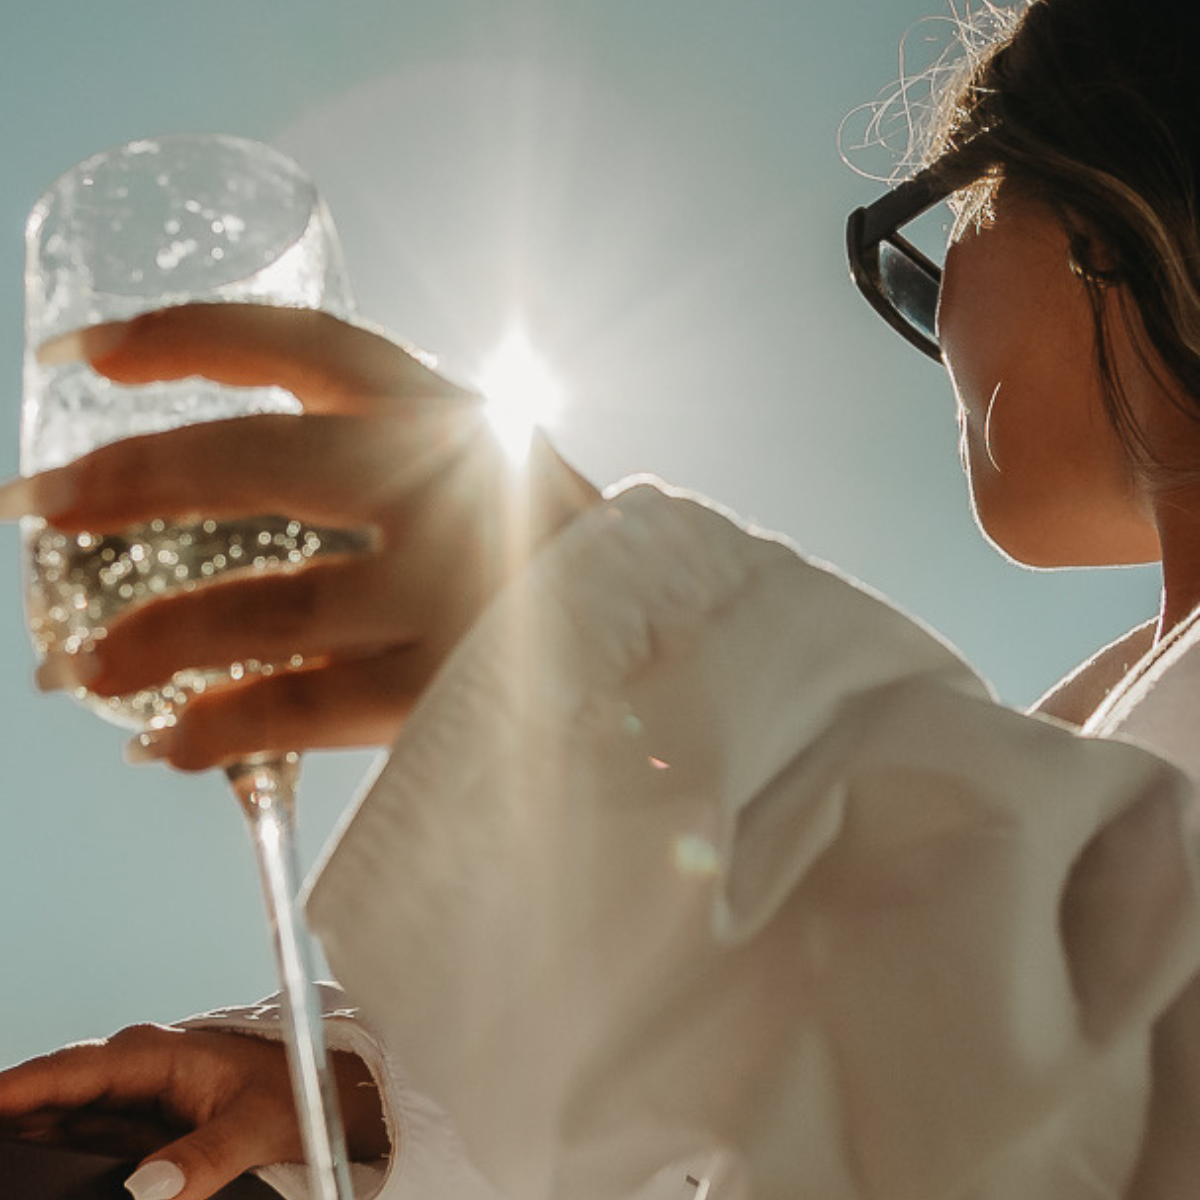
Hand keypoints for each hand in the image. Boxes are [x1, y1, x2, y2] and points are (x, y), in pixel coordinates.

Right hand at [0, 1024, 388, 1199]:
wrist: (325, 1091)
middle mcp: (134, 1069)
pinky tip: (33, 1178)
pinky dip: (51, 1156)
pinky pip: (76, 1140)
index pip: (66, 1071)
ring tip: (7, 1173)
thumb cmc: (296, 1091)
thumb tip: (147, 1192)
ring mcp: (129, 1098)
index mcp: (157, 1054)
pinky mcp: (133, 1127)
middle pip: (47, 1096)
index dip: (11, 1091)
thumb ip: (204, 1160)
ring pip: (56, 1120)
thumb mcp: (255, 1126)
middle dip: (9, 1122)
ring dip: (25, 1142)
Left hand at [2, 304, 600, 769]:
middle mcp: (446, 485)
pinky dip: (222, 730)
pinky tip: (167, 744)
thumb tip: (245, 470)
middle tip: (35, 507)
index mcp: (451, 415)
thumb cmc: (565, 555)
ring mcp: (449, 592)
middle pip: (252, 464)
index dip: (184, 337)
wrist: (678, 651)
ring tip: (78, 667)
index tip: (85, 352)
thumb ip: (398, 448)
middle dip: (127, 483)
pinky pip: (304, 713)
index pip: (303, 346)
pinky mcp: (451, 693)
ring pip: (262, 607)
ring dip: (153, 637)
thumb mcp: (497, 463)